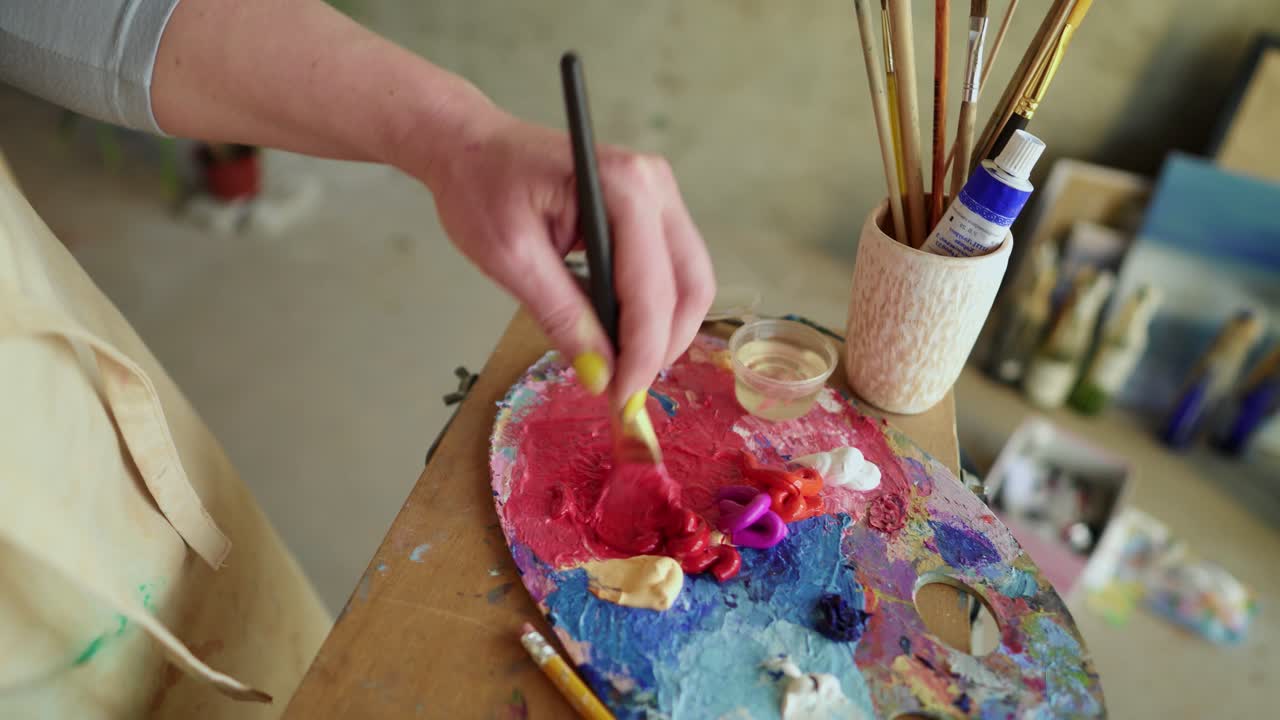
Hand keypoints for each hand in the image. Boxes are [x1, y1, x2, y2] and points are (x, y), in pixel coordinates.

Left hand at [419, 109, 714, 408]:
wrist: (470, 145)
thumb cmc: (481, 188)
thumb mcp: (510, 259)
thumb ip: (561, 316)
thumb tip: (600, 376)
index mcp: (624, 186)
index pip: (651, 288)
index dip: (641, 353)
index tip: (621, 400)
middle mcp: (657, 184)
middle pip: (689, 286)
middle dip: (664, 347)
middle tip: (625, 391)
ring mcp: (661, 193)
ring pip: (690, 281)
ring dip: (665, 332)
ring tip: (624, 369)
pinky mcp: (654, 208)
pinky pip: (674, 270)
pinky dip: (656, 310)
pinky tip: (623, 336)